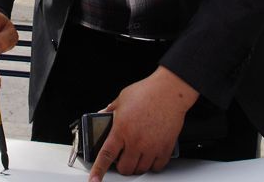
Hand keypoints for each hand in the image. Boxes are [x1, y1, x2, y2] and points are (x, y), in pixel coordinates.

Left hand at [88, 66, 198, 180]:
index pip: (106, 155)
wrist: (169, 91)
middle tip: (123, 156)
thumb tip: (102, 115)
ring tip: (137, 153)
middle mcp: (135, 141)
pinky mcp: (165, 148)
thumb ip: (110, 110)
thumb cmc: (147, 92)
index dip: (99, 170)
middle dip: (122, 165)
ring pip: (140, 169)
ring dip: (137, 165)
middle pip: (125, 168)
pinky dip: (153, 164)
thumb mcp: (121, 98)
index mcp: (121, 129)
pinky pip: (157, 167)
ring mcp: (151, 147)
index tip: (94, 180)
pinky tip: (151, 154)